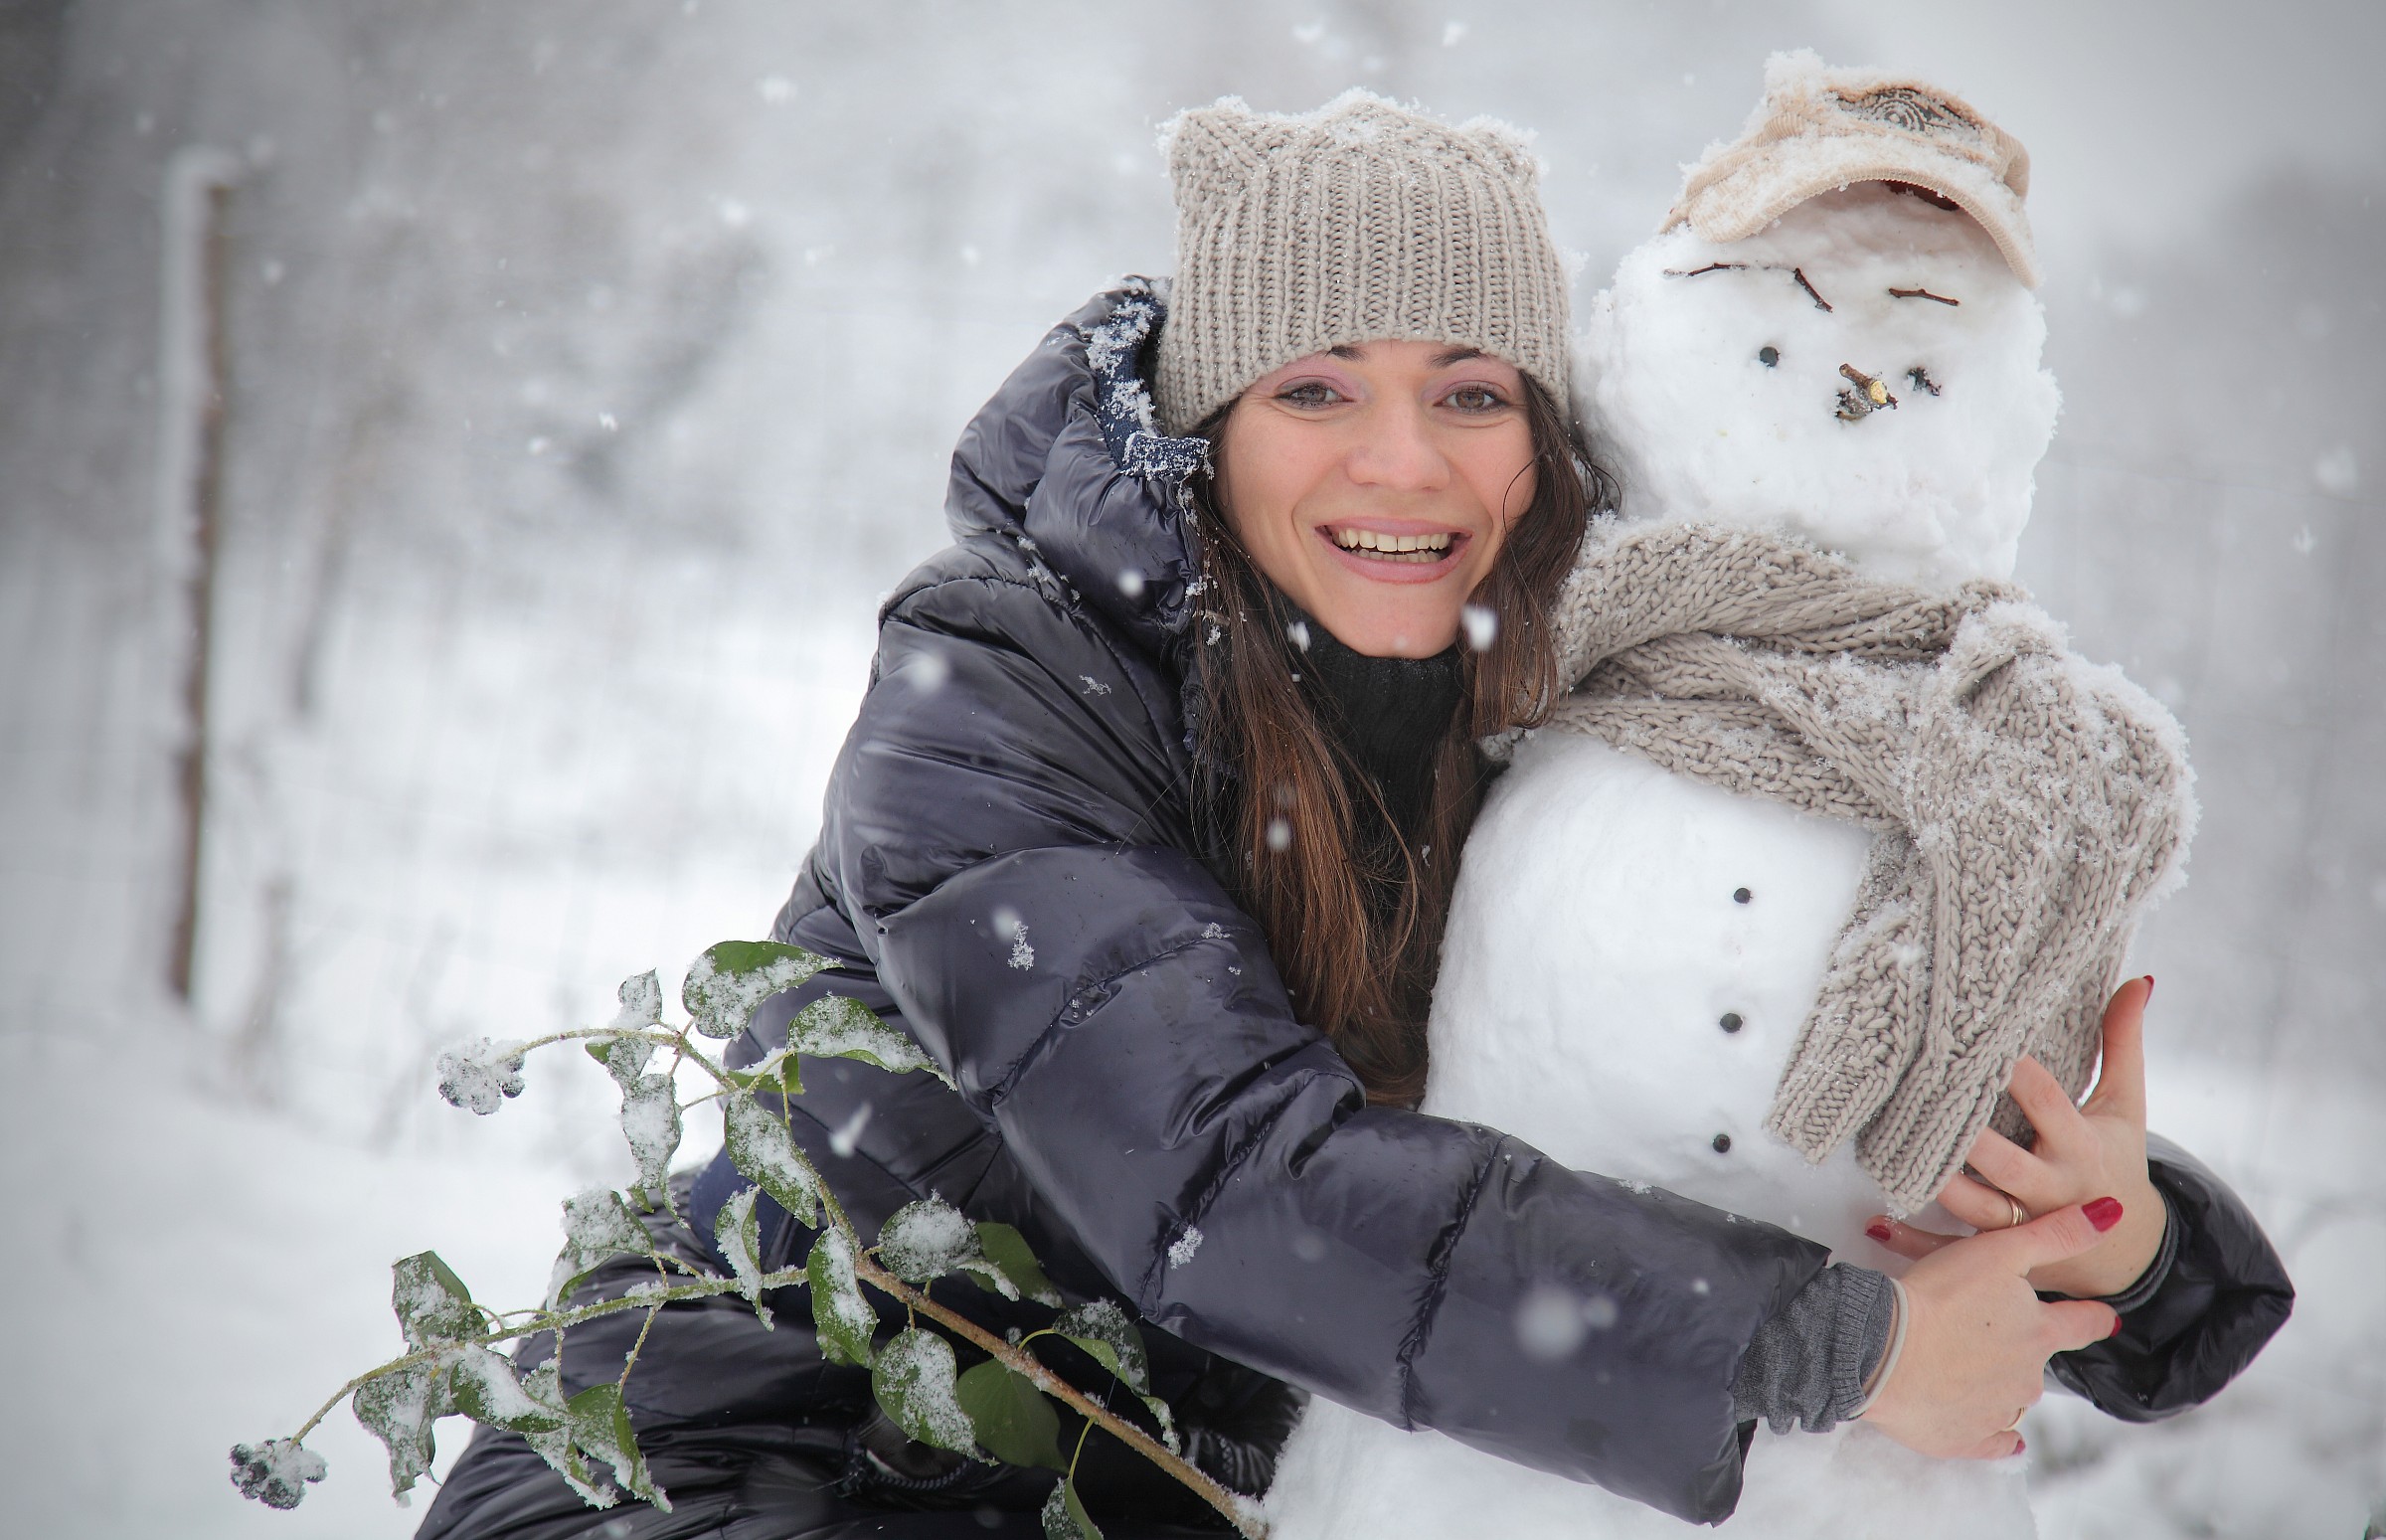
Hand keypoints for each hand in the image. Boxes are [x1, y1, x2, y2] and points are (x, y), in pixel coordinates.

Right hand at [1859, 1201, 2124, 1457]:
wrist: (1881, 1349)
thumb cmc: (1938, 1296)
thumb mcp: (1999, 1251)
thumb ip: (2056, 1234)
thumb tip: (2111, 1213)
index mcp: (2039, 1334)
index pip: (2084, 1323)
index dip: (2094, 1316)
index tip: (2103, 1317)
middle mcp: (2027, 1377)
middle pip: (2041, 1362)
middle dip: (2028, 1348)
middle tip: (2001, 1333)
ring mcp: (1997, 1411)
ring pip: (2013, 1398)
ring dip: (2000, 1383)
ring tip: (1968, 1363)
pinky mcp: (1965, 1438)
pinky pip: (1992, 1442)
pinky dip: (1995, 1436)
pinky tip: (1993, 1431)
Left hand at [1880, 976, 2165, 1297]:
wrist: (2124, 1248)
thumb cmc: (2116, 1161)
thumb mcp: (2125, 1105)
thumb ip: (2122, 1043)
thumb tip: (2137, 980)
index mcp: (2080, 1147)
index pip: (2047, 1104)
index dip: (2018, 1074)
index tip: (1986, 1038)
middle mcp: (2049, 1188)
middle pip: (2003, 1162)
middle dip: (1967, 1137)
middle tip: (1923, 1097)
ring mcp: (2021, 1224)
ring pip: (1972, 1207)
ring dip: (1932, 1183)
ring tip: (1888, 1149)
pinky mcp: (1999, 1251)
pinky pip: (1952, 1251)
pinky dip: (1914, 1242)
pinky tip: (1874, 1222)